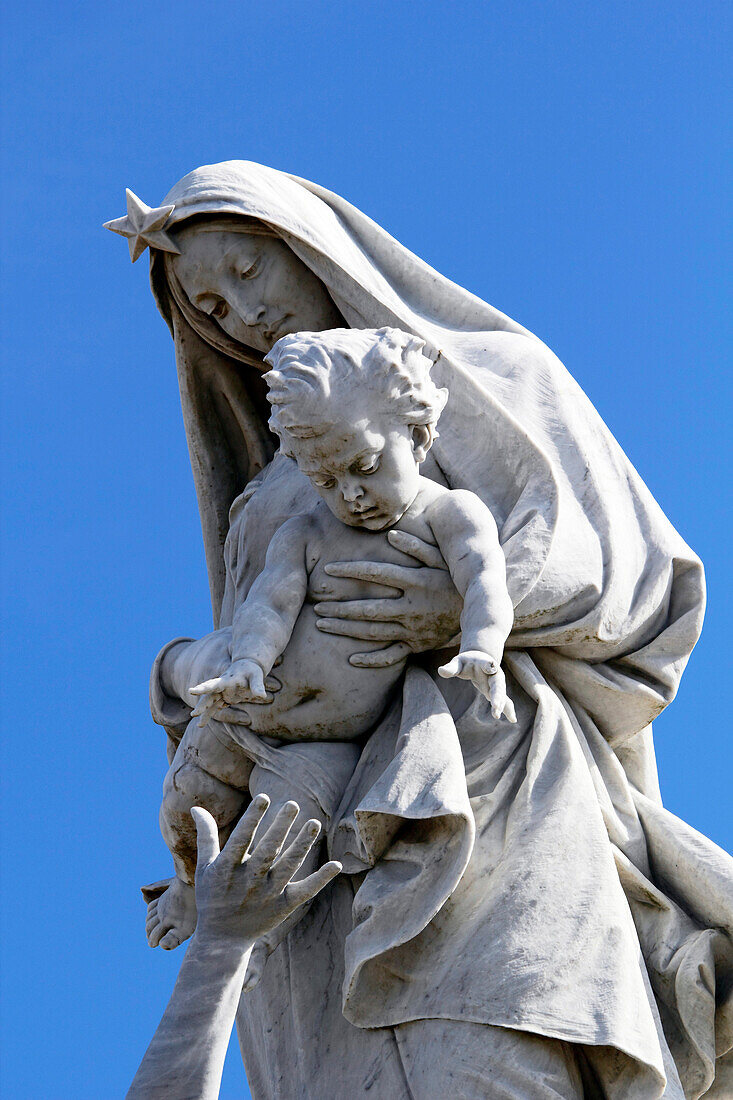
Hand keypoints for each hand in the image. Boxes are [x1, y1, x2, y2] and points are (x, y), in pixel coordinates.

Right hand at [191, 659, 271, 724]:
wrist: (247, 667)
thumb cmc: (251, 670)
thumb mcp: (256, 675)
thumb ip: (257, 685)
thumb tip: (261, 696)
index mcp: (226, 680)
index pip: (213, 684)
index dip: (203, 688)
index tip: (191, 690)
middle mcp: (221, 687)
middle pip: (209, 696)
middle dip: (202, 705)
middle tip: (194, 714)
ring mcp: (222, 693)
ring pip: (210, 703)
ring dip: (205, 713)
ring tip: (199, 725)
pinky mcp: (224, 697)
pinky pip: (215, 707)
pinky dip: (210, 714)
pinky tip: (202, 723)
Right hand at [192, 798, 341, 946]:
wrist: (222, 940)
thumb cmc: (212, 897)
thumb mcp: (205, 867)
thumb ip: (206, 836)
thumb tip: (196, 806)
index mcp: (226, 869)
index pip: (241, 839)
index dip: (252, 819)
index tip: (265, 797)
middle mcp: (248, 881)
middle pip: (268, 851)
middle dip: (280, 828)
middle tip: (293, 804)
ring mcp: (268, 894)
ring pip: (288, 867)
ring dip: (302, 845)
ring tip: (314, 823)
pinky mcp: (284, 907)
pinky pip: (305, 892)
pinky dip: (321, 879)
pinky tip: (336, 864)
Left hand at [315, 530, 461, 668]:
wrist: (481, 614)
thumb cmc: (455, 581)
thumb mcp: (443, 560)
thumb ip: (418, 547)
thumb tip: (391, 535)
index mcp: (416, 582)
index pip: (377, 574)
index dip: (351, 571)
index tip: (328, 570)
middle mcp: (412, 607)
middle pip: (369, 608)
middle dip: (340, 606)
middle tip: (316, 603)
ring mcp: (413, 629)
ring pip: (374, 632)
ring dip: (346, 629)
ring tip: (321, 623)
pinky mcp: (417, 645)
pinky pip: (392, 656)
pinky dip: (372, 660)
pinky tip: (350, 658)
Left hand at [438, 651, 516, 721]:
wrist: (480, 660)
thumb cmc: (467, 661)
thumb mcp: (458, 662)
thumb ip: (451, 667)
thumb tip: (440, 670)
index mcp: (484, 663)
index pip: (487, 663)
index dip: (488, 665)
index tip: (491, 666)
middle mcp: (494, 673)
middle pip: (497, 683)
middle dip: (497, 694)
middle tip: (495, 705)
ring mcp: (496, 683)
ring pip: (501, 694)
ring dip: (501, 705)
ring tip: (497, 715)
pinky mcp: (496, 692)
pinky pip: (504, 701)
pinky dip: (508, 710)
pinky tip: (513, 720)